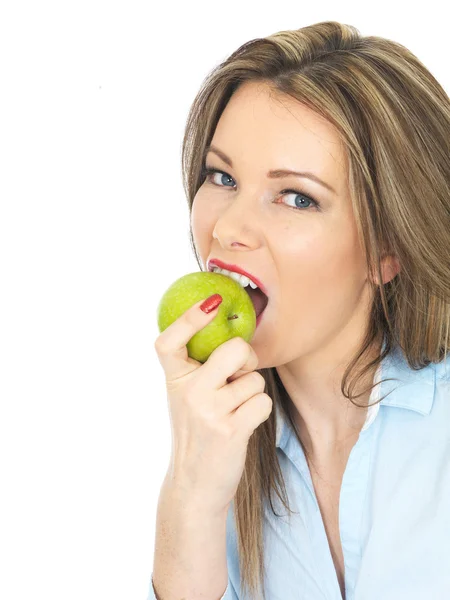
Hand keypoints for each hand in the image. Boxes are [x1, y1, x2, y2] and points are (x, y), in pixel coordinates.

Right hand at [154, 296, 272, 515]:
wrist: (194, 484)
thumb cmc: (196, 431)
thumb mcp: (185, 396)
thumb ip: (198, 368)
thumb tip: (232, 334)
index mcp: (174, 379)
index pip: (168, 341)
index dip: (189, 318)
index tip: (210, 303)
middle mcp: (189, 392)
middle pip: (234, 349)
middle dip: (246, 358)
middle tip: (239, 373)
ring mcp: (210, 411)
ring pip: (254, 378)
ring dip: (252, 392)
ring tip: (234, 410)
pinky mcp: (232, 430)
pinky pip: (263, 401)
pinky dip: (259, 410)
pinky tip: (243, 423)